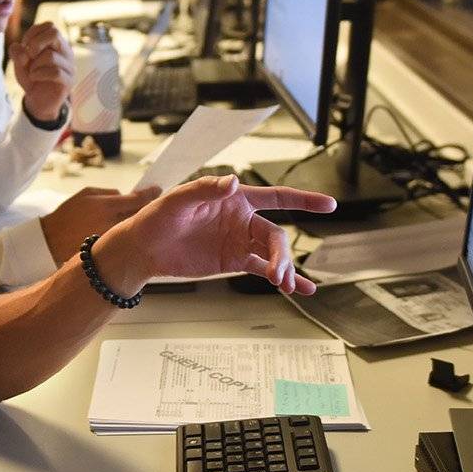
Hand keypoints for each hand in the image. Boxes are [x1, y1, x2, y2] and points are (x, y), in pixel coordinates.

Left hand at [10, 22, 72, 122]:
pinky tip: (34, 78)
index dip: (33, 33)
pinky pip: (55, 72)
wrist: (38, 101)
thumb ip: (17, 52)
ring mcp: (70, 66)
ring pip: (51, 56)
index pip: (49, 26)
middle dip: (35, 43)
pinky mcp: (69, 81)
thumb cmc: (31, 78)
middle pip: (54, 33)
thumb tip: (21, 49)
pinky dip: (39, 74)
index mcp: (57, 44)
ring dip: (34, 64)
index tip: (25, 47)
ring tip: (32, 72)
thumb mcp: (19, 63)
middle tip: (29, 55)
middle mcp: (66, 52)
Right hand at [40, 186, 159, 263]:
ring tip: (142, 219)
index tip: (158, 189)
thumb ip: (109, 192)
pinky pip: (126, 241)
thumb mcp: (86, 194)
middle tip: (153, 203)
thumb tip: (126, 195)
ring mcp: (113, 240)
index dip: (151, 193)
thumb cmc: (66, 215)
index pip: (138, 199)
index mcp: (106, 206)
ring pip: (135, 229)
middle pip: (141, 215)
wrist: (51, 242)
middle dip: (148, 208)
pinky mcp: (111, 252)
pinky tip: (130, 234)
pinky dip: (130, 236)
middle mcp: (112, 224)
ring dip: (140, 223)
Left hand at [102, 176, 336, 294]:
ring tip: (287, 285)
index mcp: (235, 199)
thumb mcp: (178, 200)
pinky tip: (297, 290)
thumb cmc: (158, 217)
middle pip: (276, 235)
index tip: (328, 205)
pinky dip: (282, 279)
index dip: (303, 200)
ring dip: (285, 269)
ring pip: (273, 254)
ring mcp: (240, 241)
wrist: (144, 248)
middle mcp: (242, 219)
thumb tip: (231, 181)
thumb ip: (206, 189)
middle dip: (283, 255)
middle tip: (279, 274)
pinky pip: (263, 269)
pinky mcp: (234, 261)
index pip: (277, 196)